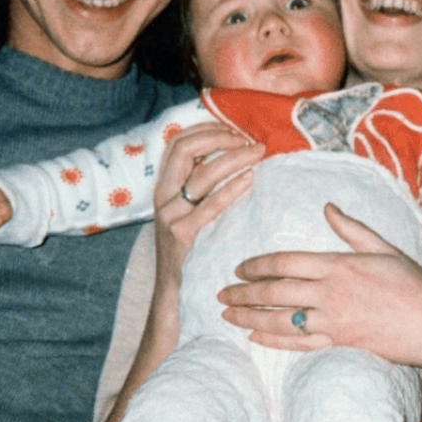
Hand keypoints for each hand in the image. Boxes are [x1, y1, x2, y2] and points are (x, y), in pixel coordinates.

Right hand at [151, 123, 264, 295]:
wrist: (178, 292)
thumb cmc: (192, 250)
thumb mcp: (188, 213)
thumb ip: (201, 187)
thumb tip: (234, 154)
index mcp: (164, 187)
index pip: (178, 142)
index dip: (206, 129)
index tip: (234, 129)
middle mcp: (163, 197)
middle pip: (186, 149)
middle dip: (221, 137)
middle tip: (250, 141)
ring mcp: (171, 216)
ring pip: (203, 173)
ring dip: (235, 157)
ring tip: (258, 153)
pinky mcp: (183, 235)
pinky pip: (211, 204)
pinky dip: (233, 187)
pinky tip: (250, 179)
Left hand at [218, 203, 421, 367]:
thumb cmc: (413, 284)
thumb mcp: (383, 248)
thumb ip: (351, 228)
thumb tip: (327, 206)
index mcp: (338, 264)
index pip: (285, 262)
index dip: (257, 265)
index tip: (239, 268)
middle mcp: (330, 292)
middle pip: (275, 291)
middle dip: (243, 293)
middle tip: (220, 294)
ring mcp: (333, 321)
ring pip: (281, 318)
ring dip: (249, 316)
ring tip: (227, 315)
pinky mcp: (340, 343)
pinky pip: (299, 343)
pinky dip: (274, 340)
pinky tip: (255, 337)